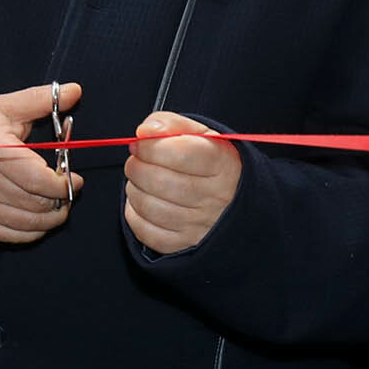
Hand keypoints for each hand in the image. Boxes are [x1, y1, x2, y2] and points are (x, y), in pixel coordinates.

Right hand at [0, 82, 82, 244]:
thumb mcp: (6, 106)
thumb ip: (41, 99)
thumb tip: (75, 91)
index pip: (39, 181)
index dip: (64, 184)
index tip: (74, 178)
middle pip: (37, 204)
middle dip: (62, 199)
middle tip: (68, 189)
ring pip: (29, 223)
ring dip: (52, 216)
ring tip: (58, 203)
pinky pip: (13, 235)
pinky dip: (33, 231)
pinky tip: (40, 218)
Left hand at [124, 111, 239, 253]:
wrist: (234, 198)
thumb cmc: (211, 163)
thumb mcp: (200, 134)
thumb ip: (171, 124)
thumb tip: (144, 132)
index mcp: (223, 164)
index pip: (179, 153)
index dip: (150, 146)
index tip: (140, 143)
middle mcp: (217, 197)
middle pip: (159, 181)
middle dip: (137, 167)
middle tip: (137, 161)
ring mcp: (202, 224)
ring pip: (149, 206)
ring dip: (134, 189)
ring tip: (141, 181)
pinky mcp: (186, 244)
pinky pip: (146, 231)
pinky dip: (135, 214)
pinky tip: (145, 201)